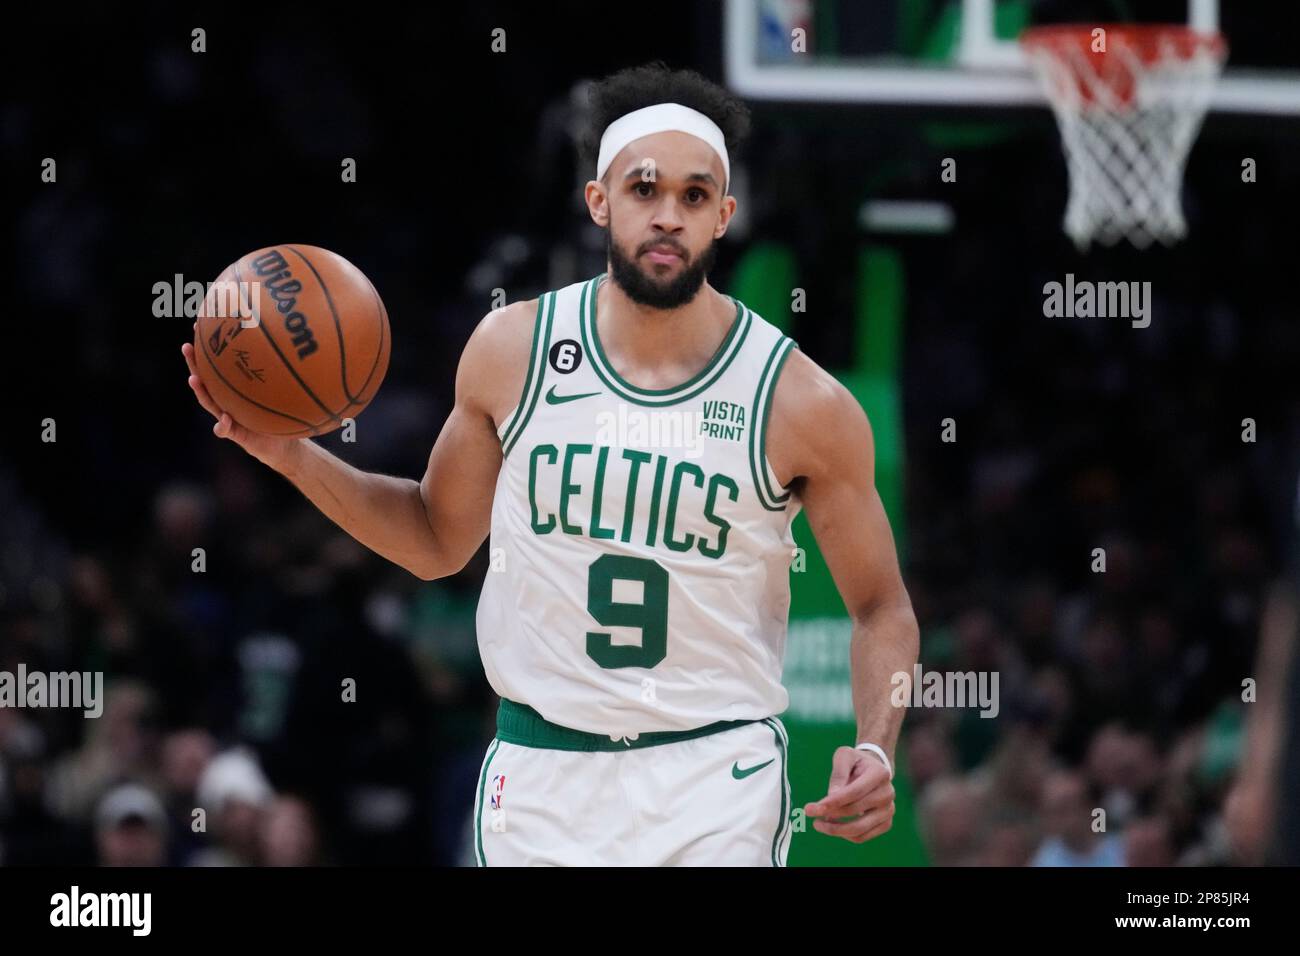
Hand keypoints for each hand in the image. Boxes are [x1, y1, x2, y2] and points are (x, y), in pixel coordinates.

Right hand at [182, 326, 304, 473]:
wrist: (282, 446)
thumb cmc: (281, 415)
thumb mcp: (282, 393)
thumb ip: (283, 376)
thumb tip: (295, 345)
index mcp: (233, 390)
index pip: (217, 365)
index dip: (207, 347)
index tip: (198, 325)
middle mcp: (226, 401)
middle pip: (205, 379)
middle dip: (194, 363)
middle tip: (186, 346)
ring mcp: (227, 417)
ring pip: (209, 402)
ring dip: (200, 391)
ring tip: (193, 379)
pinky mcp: (235, 435)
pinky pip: (225, 430)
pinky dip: (222, 426)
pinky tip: (224, 420)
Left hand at [804, 746, 894, 843]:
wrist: (873, 770)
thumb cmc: (856, 762)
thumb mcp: (844, 756)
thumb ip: (838, 774)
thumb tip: (831, 796)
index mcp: (880, 773)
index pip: (854, 792)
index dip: (833, 802)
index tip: (812, 808)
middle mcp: (888, 793)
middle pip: (855, 810)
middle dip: (829, 813)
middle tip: (809, 811)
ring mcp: (889, 810)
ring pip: (858, 829)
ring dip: (834, 829)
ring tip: (818, 822)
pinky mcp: (886, 823)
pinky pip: (862, 837)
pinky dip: (843, 835)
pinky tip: (832, 825)